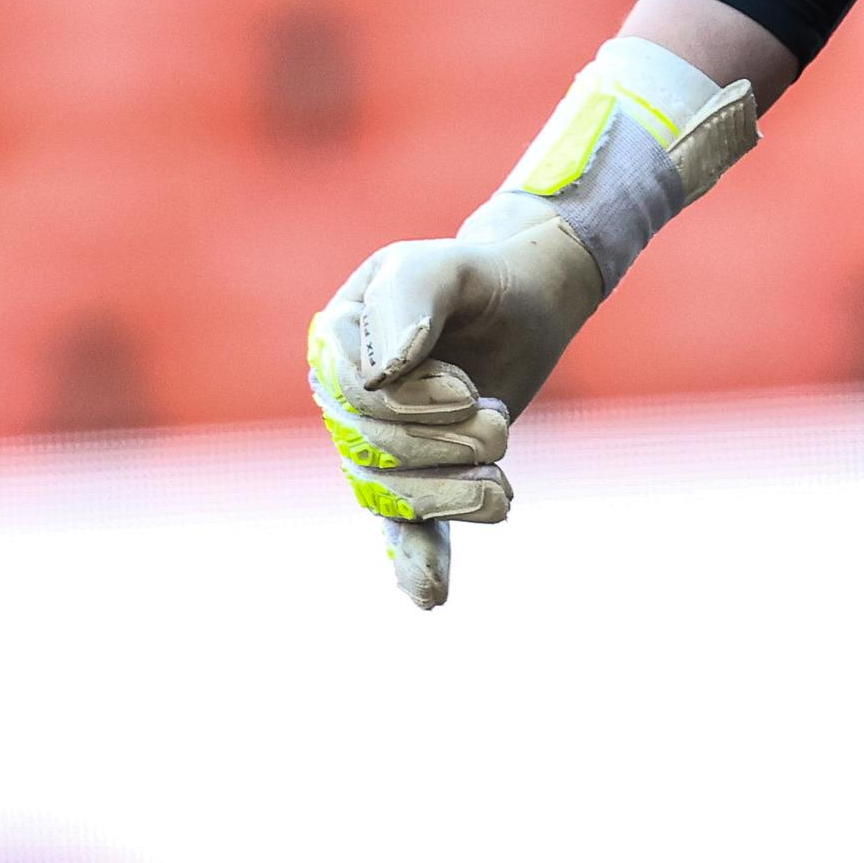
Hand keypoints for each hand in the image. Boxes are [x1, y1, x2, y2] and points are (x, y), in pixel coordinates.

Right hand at [307, 199, 603, 609]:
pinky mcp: (416, 478)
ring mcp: (376, 443)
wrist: (523, 300)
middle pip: (373, 448)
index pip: (356, 393)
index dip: (410, 403)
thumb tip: (384, 370)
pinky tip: (433, 596)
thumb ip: (410, 299)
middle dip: (442, 447)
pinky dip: (415, 565)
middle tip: (501, 428)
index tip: (468, 391)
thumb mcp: (447, 266)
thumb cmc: (479, 279)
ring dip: (449, 500)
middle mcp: (346, 397)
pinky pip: (403, 531)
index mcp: (340, 339)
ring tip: (504, 492)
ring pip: (391, 494)